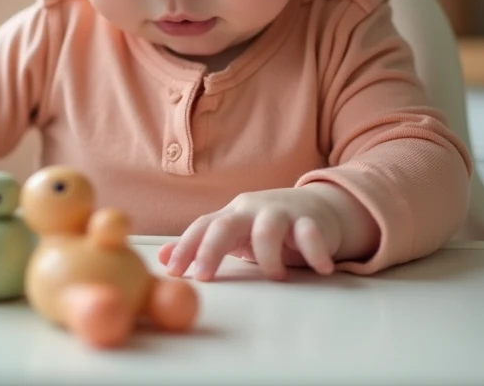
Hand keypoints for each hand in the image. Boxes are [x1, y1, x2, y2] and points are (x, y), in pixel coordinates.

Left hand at [157, 184, 371, 281]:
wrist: (317, 207)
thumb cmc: (268, 226)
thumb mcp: (234, 233)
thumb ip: (202, 244)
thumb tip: (162, 258)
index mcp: (231, 215)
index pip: (202, 227)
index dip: (185, 247)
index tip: (171, 272)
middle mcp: (252, 210)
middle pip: (226, 225)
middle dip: (210, 250)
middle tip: (202, 276)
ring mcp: (281, 213)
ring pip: (267, 230)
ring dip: (268, 258)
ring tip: (276, 278)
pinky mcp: (311, 220)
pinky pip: (311, 233)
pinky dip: (315, 251)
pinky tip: (320, 268)